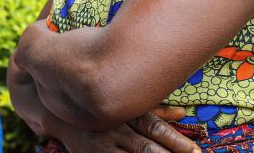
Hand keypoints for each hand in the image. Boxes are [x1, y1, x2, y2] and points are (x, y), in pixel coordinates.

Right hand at [49, 110, 198, 152]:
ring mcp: (103, 146)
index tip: (196, 150)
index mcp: (125, 112)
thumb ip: (154, 110)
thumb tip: (182, 114)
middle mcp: (115, 129)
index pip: (155, 128)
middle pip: (147, 147)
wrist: (58, 114)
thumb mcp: (126, 104)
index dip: (176, 141)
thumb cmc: (99, 106)